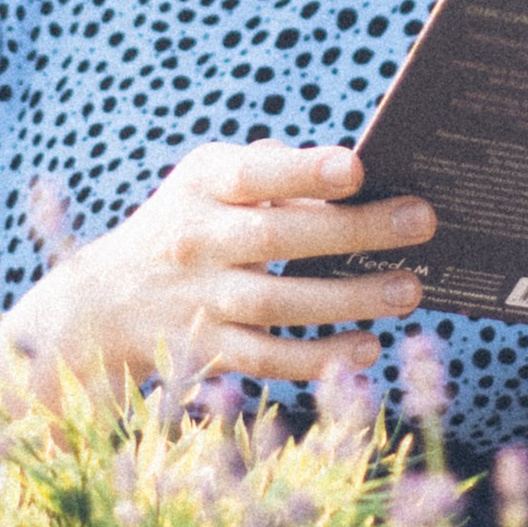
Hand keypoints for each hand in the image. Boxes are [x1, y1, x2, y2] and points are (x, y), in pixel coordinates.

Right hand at [0, 141, 433, 399]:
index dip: (302, 171)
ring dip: (349, 299)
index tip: (357, 168)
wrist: (106, 300)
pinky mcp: (206, 348)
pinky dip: (319, 357)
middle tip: (422, 222)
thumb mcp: (211, 182)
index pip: (253, 172)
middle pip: (277, 237)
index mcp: (202, 184)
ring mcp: (199, 299)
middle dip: (353, 230)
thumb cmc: (191, 223)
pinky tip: (368, 347)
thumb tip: (359, 177)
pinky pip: (267, 358)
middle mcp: (195, 239)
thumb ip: (275, 170)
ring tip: (409, 290)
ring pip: (277, 303)